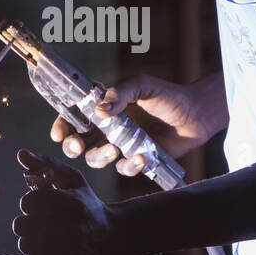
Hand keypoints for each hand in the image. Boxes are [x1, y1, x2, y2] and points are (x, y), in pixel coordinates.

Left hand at [12, 148, 122, 254]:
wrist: (112, 236)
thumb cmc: (86, 203)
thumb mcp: (71, 179)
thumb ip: (45, 164)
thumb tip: (20, 153)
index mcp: (73, 203)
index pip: (29, 202)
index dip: (29, 202)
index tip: (37, 204)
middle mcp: (74, 228)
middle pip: (22, 225)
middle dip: (25, 221)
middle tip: (36, 221)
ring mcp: (71, 252)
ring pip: (25, 245)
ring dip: (29, 239)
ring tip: (42, 235)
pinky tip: (48, 249)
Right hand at [51, 73, 225, 176]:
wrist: (196, 114)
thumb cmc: (168, 95)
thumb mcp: (143, 86)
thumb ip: (121, 94)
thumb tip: (99, 110)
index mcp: (104, 109)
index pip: (74, 118)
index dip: (62, 126)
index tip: (58, 134)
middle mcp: (108, 129)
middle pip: (79, 143)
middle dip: (73, 146)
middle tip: (78, 146)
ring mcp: (121, 147)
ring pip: (97, 159)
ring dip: (101, 157)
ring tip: (115, 150)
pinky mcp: (136, 161)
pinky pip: (124, 169)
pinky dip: (130, 165)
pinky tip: (142, 157)